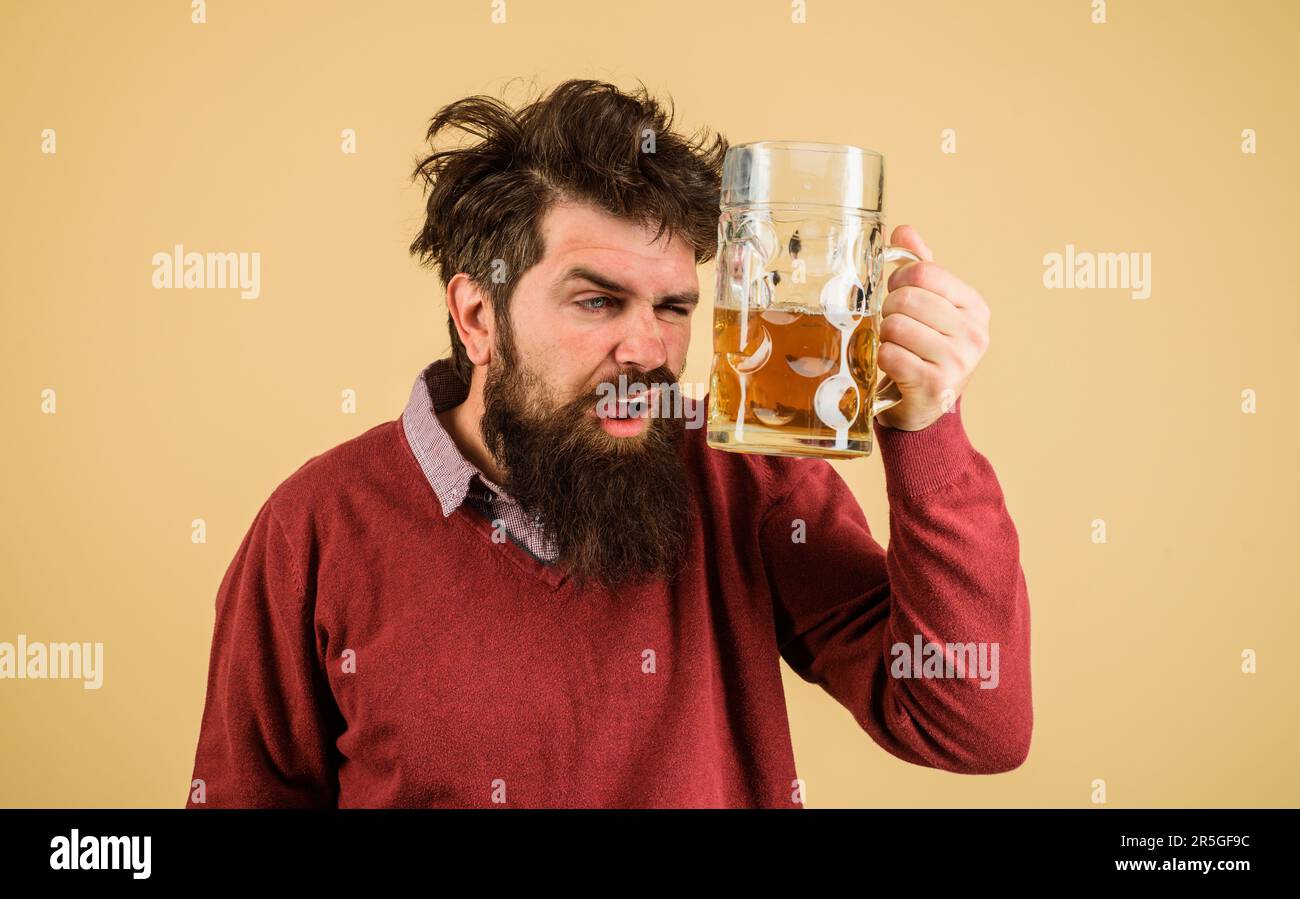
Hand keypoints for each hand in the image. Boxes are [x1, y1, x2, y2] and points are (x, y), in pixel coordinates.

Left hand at [872, 225, 989, 431]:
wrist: (924, 408)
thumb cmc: (923, 351)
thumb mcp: (929, 307)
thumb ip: (919, 267)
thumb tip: (904, 232)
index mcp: (975, 307)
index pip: (923, 273)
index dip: (896, 279)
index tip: (894, 292)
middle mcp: (973, 334)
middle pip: (907, 298)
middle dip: (887, 310)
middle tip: (890, 325)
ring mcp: (958, 362)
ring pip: (895, 326)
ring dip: (883, 335)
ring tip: (893, 346)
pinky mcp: (935, 386)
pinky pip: (890, 355)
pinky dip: (881, 358)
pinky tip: (892, 366)